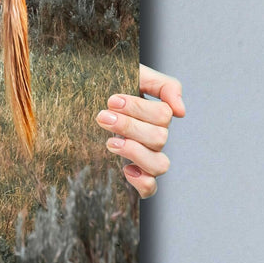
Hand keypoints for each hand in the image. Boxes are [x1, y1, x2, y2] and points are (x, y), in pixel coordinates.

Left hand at [97, 64, 184, 198]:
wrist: (82, 95)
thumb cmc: (109, 83)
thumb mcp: (135, 73)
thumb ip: (164, 85)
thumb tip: (181, 112)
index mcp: (156, 113)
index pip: (163, 115)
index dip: (139, 109)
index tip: (111, 100)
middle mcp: (154, 136)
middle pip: (159, 138)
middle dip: (129, 126)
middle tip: (102, 117)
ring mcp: (145, 157)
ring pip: (160, 165)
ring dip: (135, 152)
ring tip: (110, 142)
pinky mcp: (134, 174)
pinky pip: (150, 189)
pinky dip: (143, 182)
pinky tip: (126, 169)